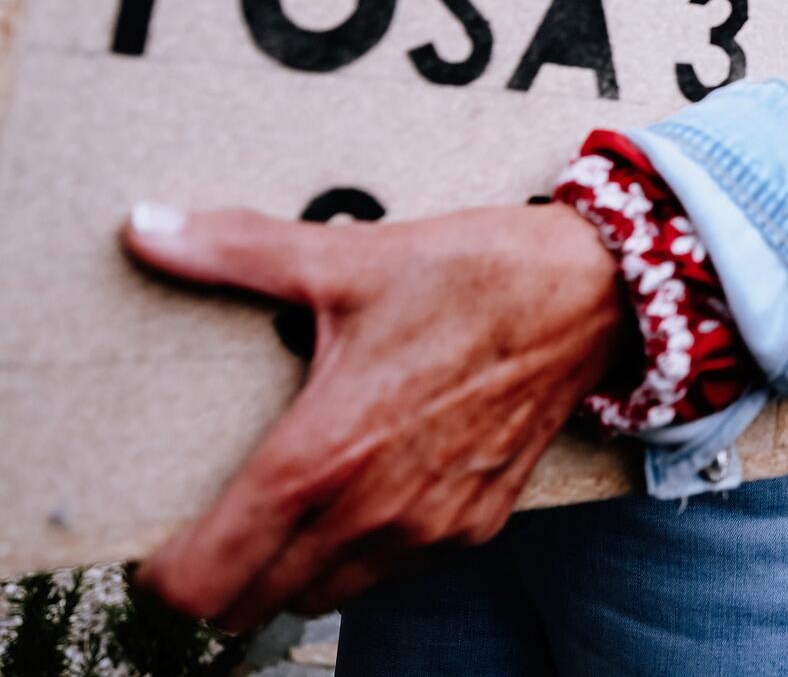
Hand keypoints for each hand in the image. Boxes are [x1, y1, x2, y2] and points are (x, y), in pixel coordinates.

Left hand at [122, 201, 625, 631]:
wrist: (592, 293)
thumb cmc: (475, 275)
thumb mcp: (344, 259)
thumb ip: (235, 250)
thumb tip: (148, 227)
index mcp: (322, 456)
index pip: (207, 578)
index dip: (165, 576)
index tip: (158, 546)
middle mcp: (372, 512)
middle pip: (252, 606)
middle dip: (221, 578)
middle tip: (214, 527)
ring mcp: (429, 529)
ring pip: (323, 598)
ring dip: (294, 571)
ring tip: (289, 511)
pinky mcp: (475, 525)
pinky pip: (394, 570)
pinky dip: (366, 550)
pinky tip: (370, 488)